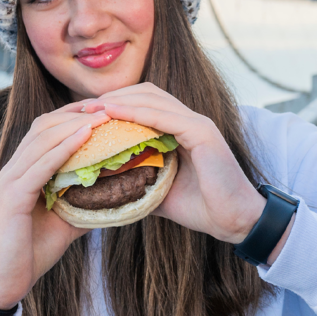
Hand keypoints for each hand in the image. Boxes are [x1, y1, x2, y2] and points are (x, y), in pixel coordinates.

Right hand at [0, 101, 109, 309]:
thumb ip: (86, 201)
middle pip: (45, 126)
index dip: (74, 114)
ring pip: (42, 140)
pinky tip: (84, 138)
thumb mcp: (67, 219)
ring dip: (74, 125)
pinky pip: (40, 165)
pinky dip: (63, 149)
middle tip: (109, 107)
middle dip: (77, 113)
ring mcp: (11, 180)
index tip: (105, 109)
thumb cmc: (33, 249)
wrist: (5, 281)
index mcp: (24, 169)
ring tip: (102, 117)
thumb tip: (120, 194)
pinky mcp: (12, 197)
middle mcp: (14, 168)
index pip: (47, 128)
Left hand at [82, 83, 265, 244]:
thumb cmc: (200, 207)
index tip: (84, 115)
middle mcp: (189, 119)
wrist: (234, 222)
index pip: (143, 103)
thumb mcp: (158, 189)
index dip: (114, 104)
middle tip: (81, 108)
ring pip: (152, 98)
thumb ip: (137, 177)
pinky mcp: (202, 132)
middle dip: (112, 97)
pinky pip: (163, 116)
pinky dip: (136, 112)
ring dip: (119, 100)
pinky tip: (112, 113)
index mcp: (180, 129)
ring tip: (91, 108)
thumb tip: (103, 181)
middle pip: (144, 93)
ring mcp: (197, 123)